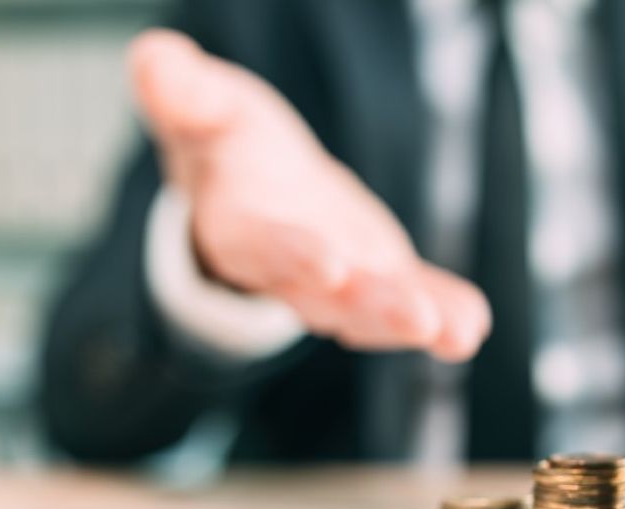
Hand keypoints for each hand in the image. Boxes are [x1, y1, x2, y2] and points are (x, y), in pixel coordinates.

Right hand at [127, 30, 489, 361]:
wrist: (257, 190)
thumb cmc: (228, 148)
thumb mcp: (205, 110)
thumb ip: (184, 92)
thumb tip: (152, 57)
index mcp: (240, 229)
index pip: (263, 248)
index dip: (294, 256)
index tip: (330, 266)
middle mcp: (291, 271)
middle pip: (328, 297)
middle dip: (372, 307)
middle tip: (416, 320)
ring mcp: (342, 282)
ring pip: (374, 309)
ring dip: (414, 321)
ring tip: (458, 334)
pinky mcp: (382, 277)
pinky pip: (414, 296)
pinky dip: (445, 311)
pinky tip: (473, 325)